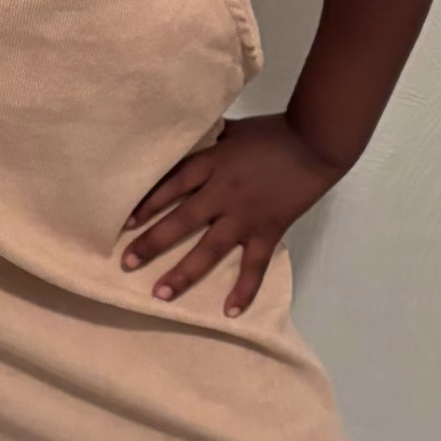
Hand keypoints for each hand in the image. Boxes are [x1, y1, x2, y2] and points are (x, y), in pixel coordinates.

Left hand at [121, 116, 343, 317]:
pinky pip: (254, 265)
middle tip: (127, 264)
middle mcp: (222, 194)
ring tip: (160, 294)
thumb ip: (209, 140)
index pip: (170, 186)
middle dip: (151, 244)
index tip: (125, 224)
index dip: (146, 205)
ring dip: (183, 273)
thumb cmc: (273, 132)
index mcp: (211, 164)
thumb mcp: (233, 130)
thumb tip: (186, 140)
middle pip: (180, 221)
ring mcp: (245, 216)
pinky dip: (244, 289)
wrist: (316, 141)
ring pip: (208, 249)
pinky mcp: (268, 231)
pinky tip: (229, 311)